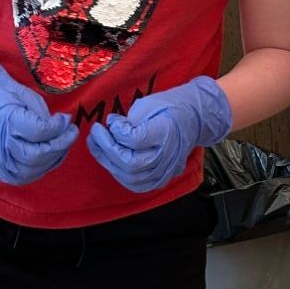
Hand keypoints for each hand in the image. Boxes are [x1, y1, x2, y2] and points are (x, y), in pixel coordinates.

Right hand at [0, 52, 76, 185]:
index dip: (57, 128)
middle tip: (70, 133)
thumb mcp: (27, 96)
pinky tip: (48, 156)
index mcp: (6, 119)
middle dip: (59, 146)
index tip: (66, 119)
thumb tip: (63, 127)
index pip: (38, 132)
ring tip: (61, 145)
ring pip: (31, 171)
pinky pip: (23, 176)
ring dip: (52, 160)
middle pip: (36, 156)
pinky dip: (39, 169)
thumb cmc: (5, 96)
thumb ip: (45, 116)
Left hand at [86, 75, 231, 193]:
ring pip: (130, 177)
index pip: (135, 140)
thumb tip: (111, 129)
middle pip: (130, 162)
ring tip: (97, 146)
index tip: (111, 119)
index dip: (117, 131)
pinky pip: (136, 184)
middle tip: (95, 133)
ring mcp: (165, 170)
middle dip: (106, 148)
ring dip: (108, 162)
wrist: (194, 119)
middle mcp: (167, 155)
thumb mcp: (148, 104)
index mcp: (166, 132)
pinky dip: (119, 174)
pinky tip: (110, 160)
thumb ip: (129, 120)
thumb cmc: (170, 108)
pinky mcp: (161, 179)